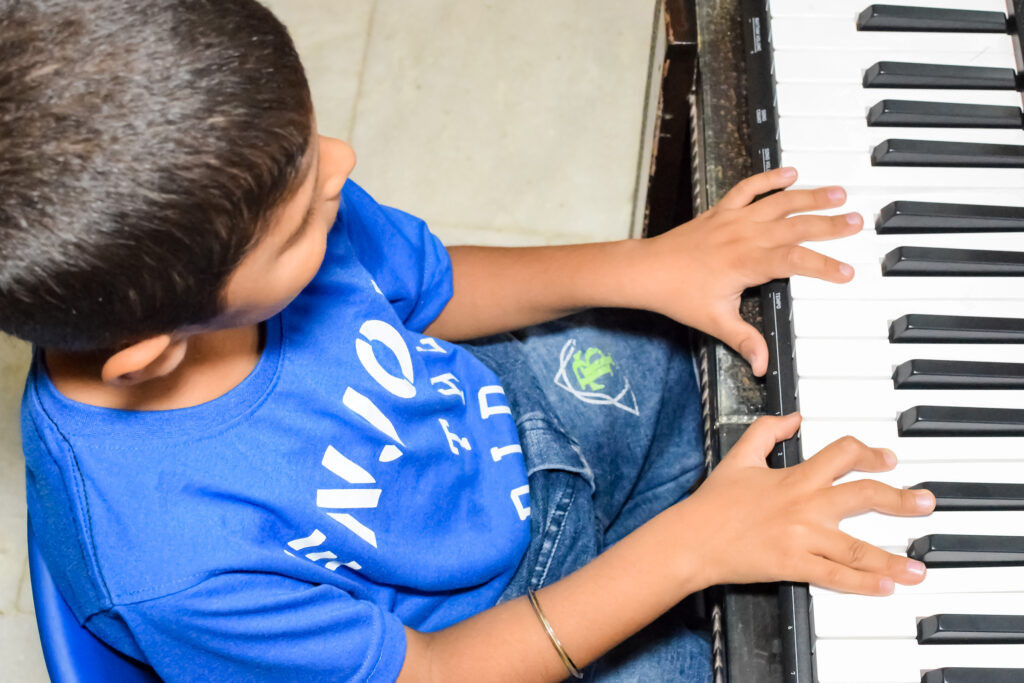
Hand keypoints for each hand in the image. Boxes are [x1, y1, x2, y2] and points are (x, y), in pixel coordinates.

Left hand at [639, 167, 859, 375]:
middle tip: (856, 222)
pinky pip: (749, 188)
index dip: (823, 266)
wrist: (648, 271)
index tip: (846, 272)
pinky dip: (769, 178)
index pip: (794, 262)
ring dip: (809, 196)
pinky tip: (791, 173)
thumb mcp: (715, 322)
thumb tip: (763, 365)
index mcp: (746, 263)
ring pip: (779, 202)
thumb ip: (744, 341)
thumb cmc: (678, 295)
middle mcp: (744, 236)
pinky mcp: (722, 211)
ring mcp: (734, 220)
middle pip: (795, 226)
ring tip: (838, 193)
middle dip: (828, 224)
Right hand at [684, 413, 935, 594]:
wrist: (693, 539)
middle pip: (864, 497)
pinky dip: (864, 584)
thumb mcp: (739, 456)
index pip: (843, 454)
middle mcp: (805, 505)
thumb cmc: (714, 502)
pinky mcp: (794, 565)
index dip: (869, 453)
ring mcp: (802, 538)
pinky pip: (836, 577)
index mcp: (795, 477)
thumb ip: (767, 431)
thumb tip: (794, 417)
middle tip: (925, 503)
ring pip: (858, 548)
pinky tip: (885, 587)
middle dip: (901, 500)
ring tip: (918, 568)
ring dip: (893, 559)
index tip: (887, 460)